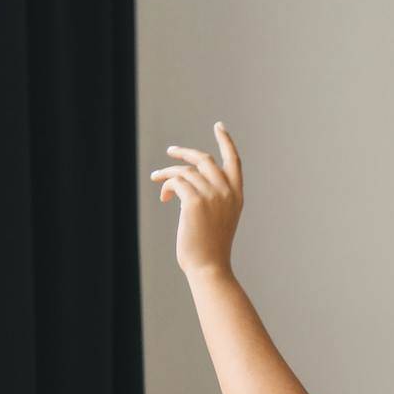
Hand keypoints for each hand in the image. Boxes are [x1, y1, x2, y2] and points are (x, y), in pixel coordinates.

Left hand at [151, 123, 242, 278]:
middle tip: (170, 151)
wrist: (209, 266)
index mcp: (237, 196)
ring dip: (168, 173)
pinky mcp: (194, 201)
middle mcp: (227, 192)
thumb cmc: (211, 248)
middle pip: (204, 159)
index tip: (219, 127)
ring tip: (157, 179)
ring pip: (185, 170)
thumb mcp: (218, 219)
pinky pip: (176, 181)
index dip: (226, 142)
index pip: (234, 161)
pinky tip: (164, 196)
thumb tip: (185, 179)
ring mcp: (212, 195)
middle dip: (185, 152)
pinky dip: (167, 185)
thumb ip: (211, 197)